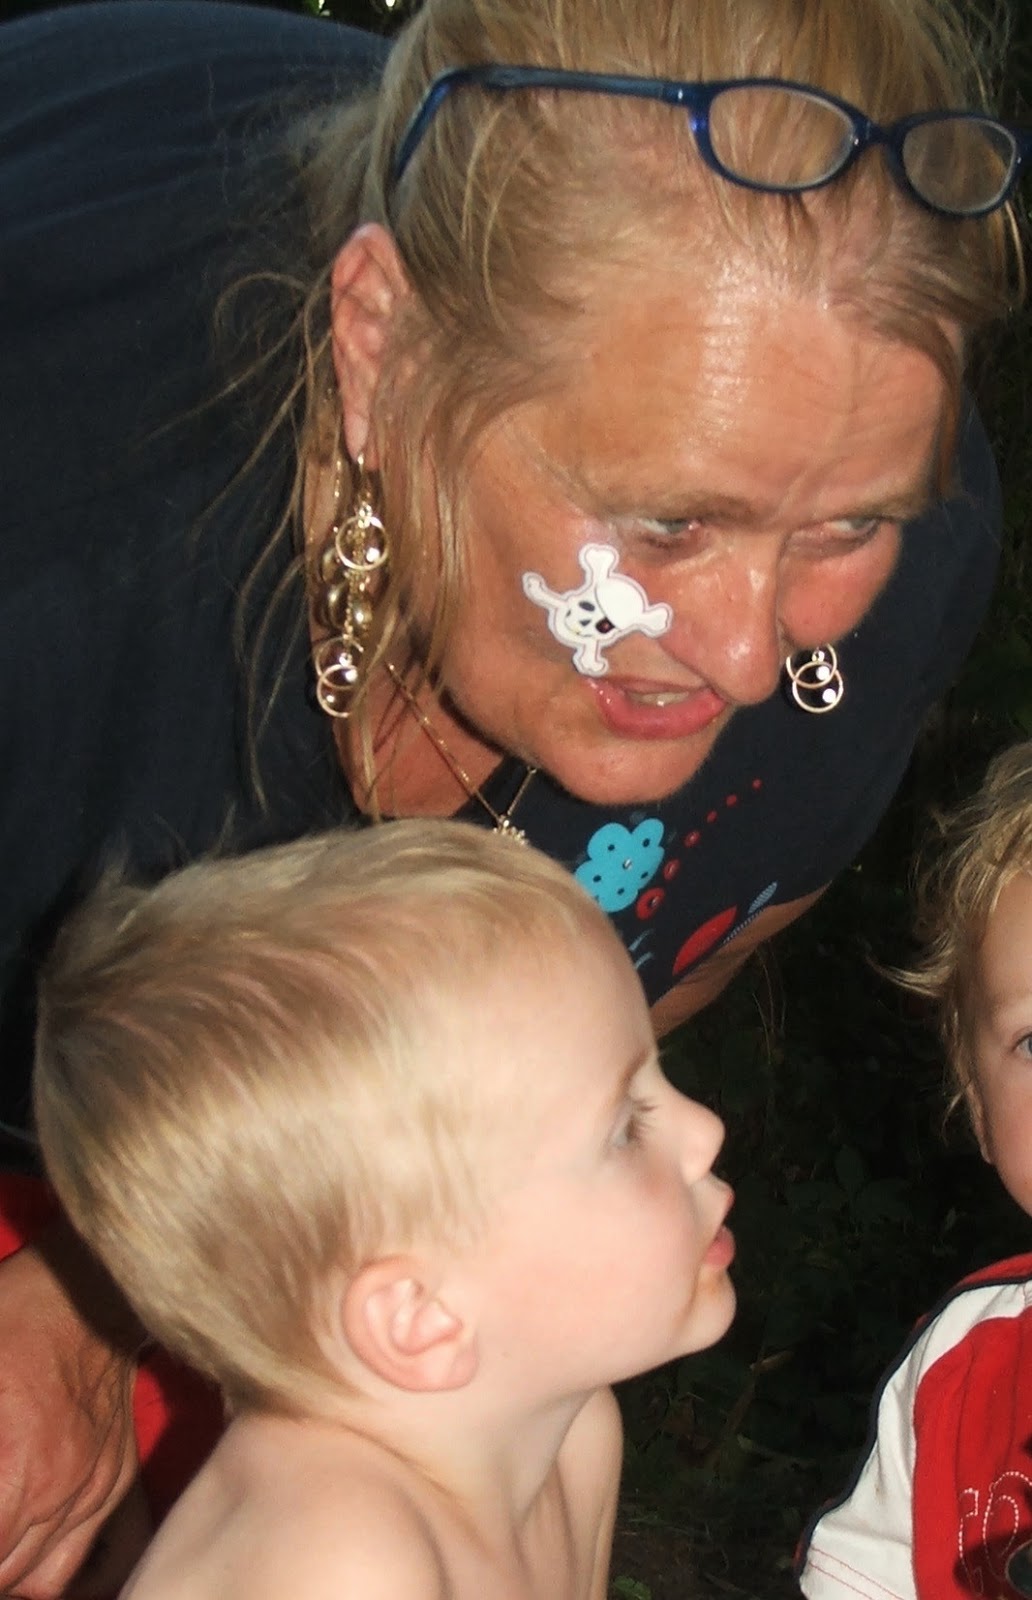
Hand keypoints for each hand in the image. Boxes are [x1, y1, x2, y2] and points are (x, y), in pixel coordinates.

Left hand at [0, 1221, 140, 1597]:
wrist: (93, 1289)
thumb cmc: (17, 1319)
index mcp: (18, 1467)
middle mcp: (59, 1489)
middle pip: (3, 1574)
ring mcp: (93, 1488)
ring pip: (34, 1580)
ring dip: (3, 1572)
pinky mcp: (114, 1478)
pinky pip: (73, 1557)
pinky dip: (38, 1570)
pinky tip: (15, 1542)